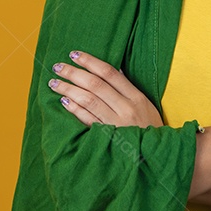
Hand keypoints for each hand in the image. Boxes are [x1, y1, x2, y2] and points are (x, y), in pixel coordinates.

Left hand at [49, 50, 163, 128]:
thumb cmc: (149, 129)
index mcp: (136, 97)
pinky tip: (64, 101)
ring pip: (88, 100)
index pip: (109, 73)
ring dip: (69, 90)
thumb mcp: (146, 105)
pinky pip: (87, 120)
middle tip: (57, 66)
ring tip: (54, 83)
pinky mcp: (107, 138)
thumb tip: (113, 71)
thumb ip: (128, 89)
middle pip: (95, 85)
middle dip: (74, 73)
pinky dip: (74, 109)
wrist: (156, 156)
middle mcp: (126, 108)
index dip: (90, 61)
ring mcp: (115, 124)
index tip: (74, 54)